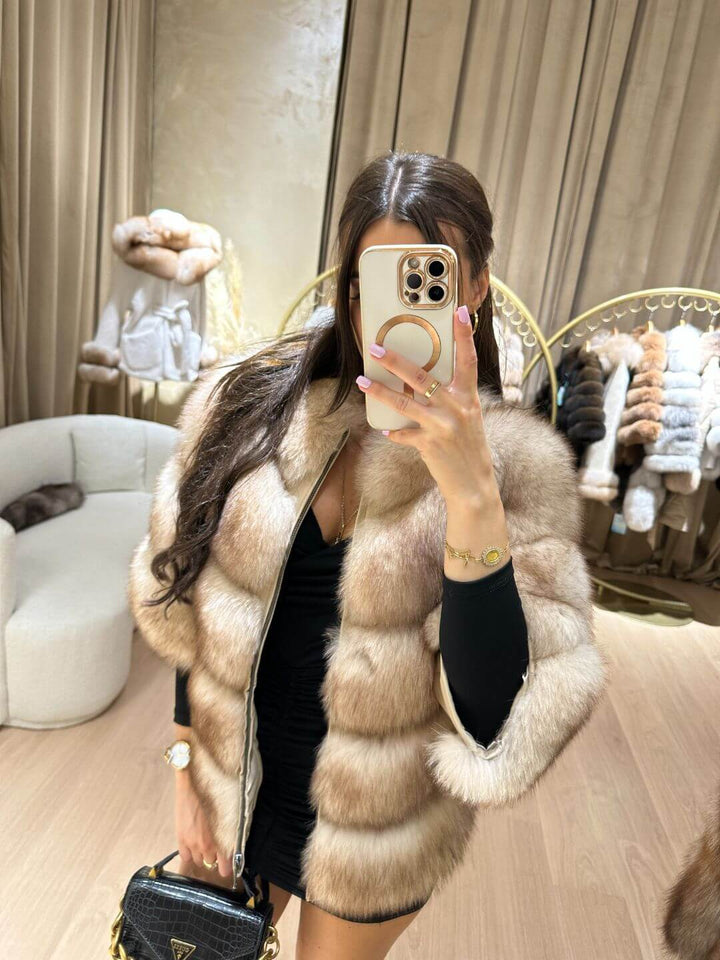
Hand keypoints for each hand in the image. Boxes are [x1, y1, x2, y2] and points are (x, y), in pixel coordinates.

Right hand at [175, 770, 232, 877]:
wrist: (193, 783)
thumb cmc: (215, 794)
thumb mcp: (230, 813)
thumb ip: (231, 831)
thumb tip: (235, 843)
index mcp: (222, 839)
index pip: (225, 866)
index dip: (226, 868)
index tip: (227, 867)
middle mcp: (207, 846)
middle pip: (211, 862)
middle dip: (214, 856)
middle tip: (216, 845)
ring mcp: (193, 843)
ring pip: (199, 860)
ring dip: (202, 854)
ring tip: (204, 843)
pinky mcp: (181, 838)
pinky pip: (185, 856)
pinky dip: (189, 854)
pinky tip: (192, 845)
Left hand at [355, 304, 494, 502]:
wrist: (474, 485)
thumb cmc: (469, 449)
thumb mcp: (468, 419)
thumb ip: (452, 400)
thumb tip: (425, 385)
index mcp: (469, 397)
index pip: (467, 360)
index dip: (463, 335)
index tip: (459, 312)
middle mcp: (457, 408)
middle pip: (422, 376)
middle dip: (395, 361)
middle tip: (376, 349)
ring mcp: (442, 425)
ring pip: (404, 402)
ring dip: (380, 391)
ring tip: (362, 382)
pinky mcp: (429, 444)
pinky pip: (402, 433)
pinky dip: (393, 432)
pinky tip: (386, 430)